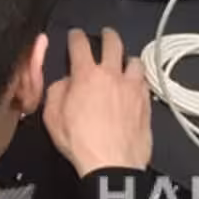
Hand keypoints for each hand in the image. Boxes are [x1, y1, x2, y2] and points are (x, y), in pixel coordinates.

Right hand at [42, 27, 151, 176]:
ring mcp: (132, 89)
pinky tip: (135, 86)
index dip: (76, 36)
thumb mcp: (52, 116)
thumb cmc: (81, 143)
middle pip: (113, 43)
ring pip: (134, 61)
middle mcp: (112, 76)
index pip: (80, 44)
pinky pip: (145, 83)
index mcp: (86, 75)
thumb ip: (57, 91)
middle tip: (105, 35)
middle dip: (107, 35)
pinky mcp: (147, 104)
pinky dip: (139, 80)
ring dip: (127, 59)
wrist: (112, 164)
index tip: (75, 36)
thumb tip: (66, 83)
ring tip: (124, 62)